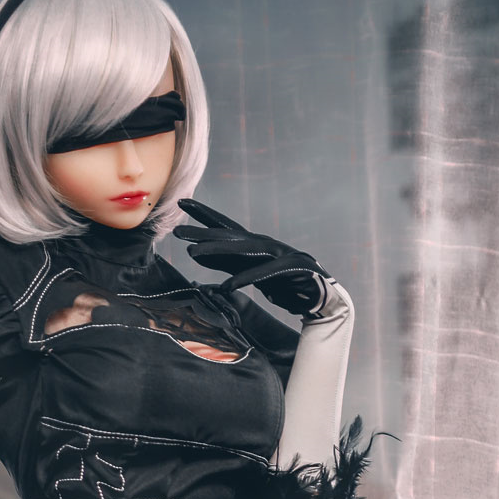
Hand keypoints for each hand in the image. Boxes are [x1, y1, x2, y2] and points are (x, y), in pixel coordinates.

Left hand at [173, 198, 331, 318]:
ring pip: (244, 249)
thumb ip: (228, 264)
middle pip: (229, 235)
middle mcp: (265, 244)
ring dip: (217, 250)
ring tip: (193, 254)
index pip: (225, 226)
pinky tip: (227, 287)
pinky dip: (245, 279)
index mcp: (255, 245)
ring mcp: (279, 253)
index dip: (204, 214)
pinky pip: (264, 274)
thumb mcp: (250, 273)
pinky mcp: (291, 267)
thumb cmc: (285, 284)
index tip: (181, 202)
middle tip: (176, 232)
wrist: (322, 296)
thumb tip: (199, 255)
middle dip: (202, 232)